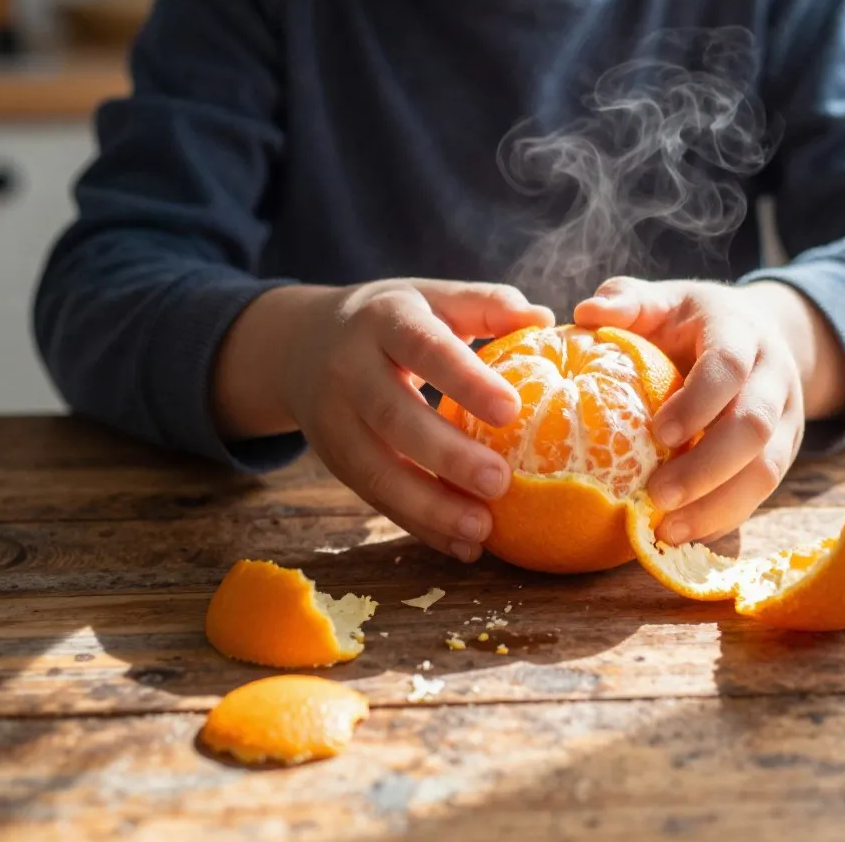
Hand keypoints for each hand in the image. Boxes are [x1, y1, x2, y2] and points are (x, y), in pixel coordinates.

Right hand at [214, 280, 553, 561]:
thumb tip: (542, 318)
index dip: (465, 380)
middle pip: (395, 417)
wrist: (301, 343)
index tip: (511, 410)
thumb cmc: (392, 320)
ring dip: (430, 507)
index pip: (425, 347)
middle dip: (447, 455)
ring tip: (482, 529)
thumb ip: (486, 305)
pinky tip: (463, 546)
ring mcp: (335, 420)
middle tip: (501, 482)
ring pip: (378, 470)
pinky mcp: (336, 460)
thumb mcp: (432, 298)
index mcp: (385, 320)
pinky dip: (421, 526)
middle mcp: (350, 369)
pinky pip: (377, 498)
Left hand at [575, 277, 844, 544]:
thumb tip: (584, 311)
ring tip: (668, 530)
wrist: (757, 332)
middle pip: (754, 427)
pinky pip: (762, 493)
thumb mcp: (662, 299)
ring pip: (767, 470)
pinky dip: (724, 519)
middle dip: (708, 467)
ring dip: (719, 506)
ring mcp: (786, 418)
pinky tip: (684, 536)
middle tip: (658, 496)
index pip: (729, 366)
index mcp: (741, 332)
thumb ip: (626, 300)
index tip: (659, 433)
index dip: (699, 402)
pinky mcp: (784, 453)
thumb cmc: (690, 319)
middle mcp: (774, 376)